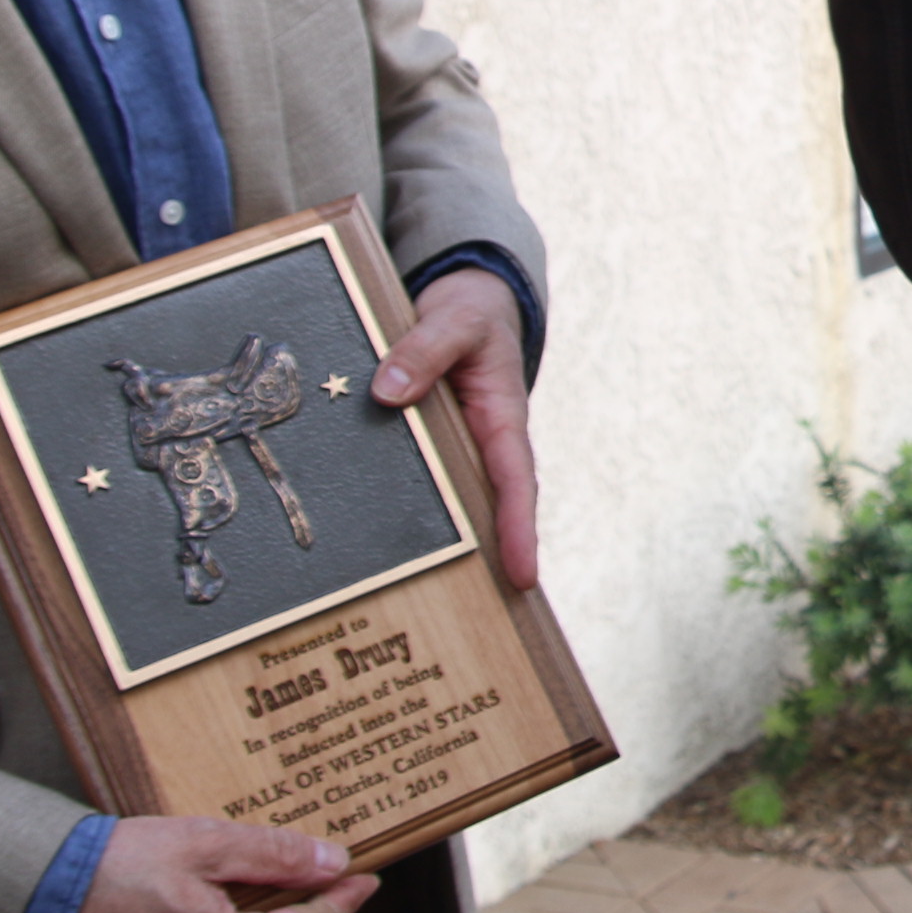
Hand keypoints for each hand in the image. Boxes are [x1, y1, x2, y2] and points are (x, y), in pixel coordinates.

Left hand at [375, 269, 537, 589]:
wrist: (468, 302)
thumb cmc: (470, 313)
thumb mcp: (453, 320)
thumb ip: (423, 351)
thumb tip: (387, 394)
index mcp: (503, 416)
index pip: (516, 481)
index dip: (520, 529)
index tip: (524, 573)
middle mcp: (486, 443)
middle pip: (497, 510)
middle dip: (499, 558)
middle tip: (495, 610)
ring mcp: (462, 449)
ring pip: (464, 504)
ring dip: (460, 547)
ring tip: (443, 602)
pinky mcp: (438, 447)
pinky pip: (432, 486)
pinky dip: (419, 517)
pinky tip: (391, 550)